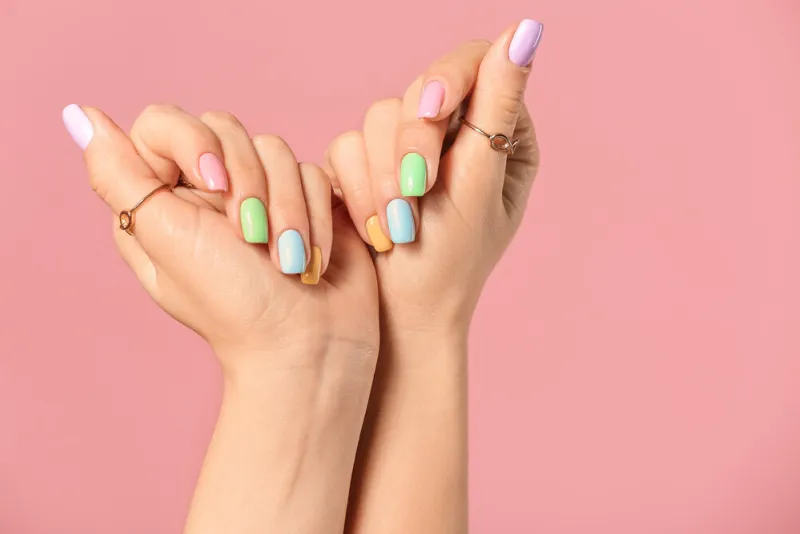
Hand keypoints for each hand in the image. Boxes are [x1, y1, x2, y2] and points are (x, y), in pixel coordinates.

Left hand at [63, 104, 379, 532]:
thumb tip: (81, 118)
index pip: (164, 123)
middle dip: (249, 184)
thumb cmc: (234, 304)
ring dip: (288, 208)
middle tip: (253, 238)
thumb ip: (120, 176)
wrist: (307, 343)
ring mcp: (261, 193)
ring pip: (276, 148)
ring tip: (288, 259)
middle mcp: (209, 191)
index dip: (193, 142)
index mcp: (162, 199)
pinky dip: (317, 216)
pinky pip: (313, 171)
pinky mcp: (305, 199)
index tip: (213, 186)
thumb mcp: (167, 239)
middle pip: (226, 128)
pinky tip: (312, 257)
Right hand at [326, 20, 541, 337]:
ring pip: (378, 116)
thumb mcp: (478, 184)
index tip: (431, 109)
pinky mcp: (368, 166)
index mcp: (500, 135)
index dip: (447, 78)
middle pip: (420, 89)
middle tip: (415, 196)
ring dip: (383, 175)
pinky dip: (359, 187)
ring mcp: (409, 150)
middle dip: (411, 146)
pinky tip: (376, 227)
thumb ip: (497, 108)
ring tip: (397, 227)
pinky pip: (347, 144)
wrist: (402, 316)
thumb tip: (527, 30)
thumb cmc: (450, 263)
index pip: (475, 66)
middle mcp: (455, 135)